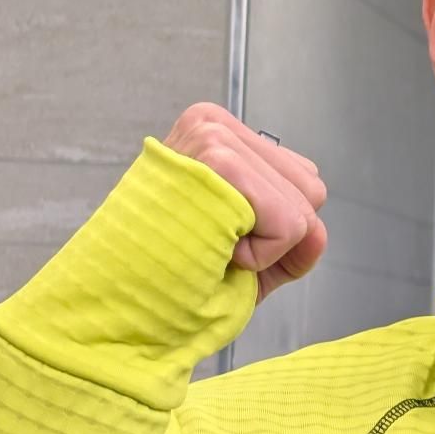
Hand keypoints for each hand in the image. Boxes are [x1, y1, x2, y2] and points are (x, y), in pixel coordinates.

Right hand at [162, 102, 327, 303]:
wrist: (116, 308)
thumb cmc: (170, 280)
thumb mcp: (250, 258)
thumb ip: (296, 242)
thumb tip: (318, 230)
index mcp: (217, 135)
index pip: (301, 179)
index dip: (275, 229)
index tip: (219, 239)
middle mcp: (214, 125)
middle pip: (312, 188)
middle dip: (276, 238)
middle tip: (213, 248)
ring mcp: (215, 138)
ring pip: (305, 209)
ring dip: (265, 250)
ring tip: (209, 247)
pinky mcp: (218, 161)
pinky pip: (290, 225)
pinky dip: (261, 257)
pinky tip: (213, 252)